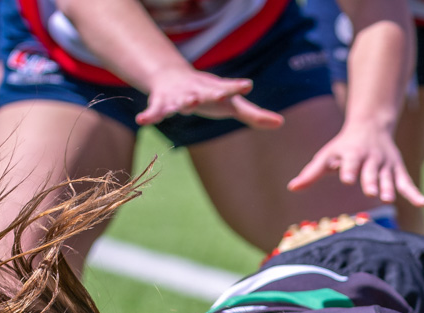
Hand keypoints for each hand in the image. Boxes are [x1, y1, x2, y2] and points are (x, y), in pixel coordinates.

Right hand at [136, 68, 281, 127]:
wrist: (175, 78)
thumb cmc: (211, 94)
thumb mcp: (232, 105)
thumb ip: (254, 115)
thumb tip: (281, 123)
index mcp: (217, 92)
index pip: (230, 89)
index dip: (238, 86)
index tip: (248, 83)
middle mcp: (199, 92)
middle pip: (205, 94)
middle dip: (211, 94)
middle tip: (217, 94)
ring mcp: (180, 97)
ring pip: (180, 102)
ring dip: (182, 103)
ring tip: (184, 104)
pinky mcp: (163, 104)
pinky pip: (156, 111)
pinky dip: (150, 115)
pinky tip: (142, 120)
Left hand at [287, 119, 423, 205]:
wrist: (371, 125)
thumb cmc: (343, 146)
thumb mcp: (327, 156)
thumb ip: (311, 174)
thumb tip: (291, 188)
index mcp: (352, 153)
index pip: (350, 162)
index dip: (349, 169)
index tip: (347, 177)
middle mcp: (370, 158)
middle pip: (371, 171)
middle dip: (371, 181)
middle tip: (371, 192)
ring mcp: (385, 164)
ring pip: (387, 177)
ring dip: (388, 187)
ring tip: (388, 198)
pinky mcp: (396, 170)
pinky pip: (406, 183)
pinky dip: (414, 193)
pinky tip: (423, 203)